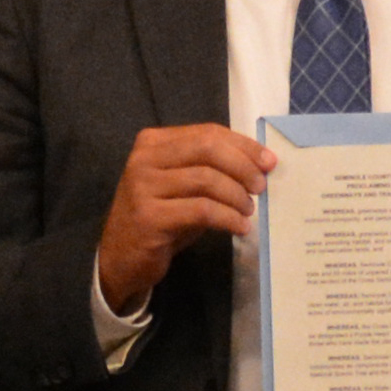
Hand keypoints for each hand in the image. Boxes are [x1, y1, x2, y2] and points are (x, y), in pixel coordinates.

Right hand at [98, 124, 271, 310]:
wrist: (121, 258)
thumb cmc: (160, 218)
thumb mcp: (184, 186)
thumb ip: (211, 169)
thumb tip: (260, 164)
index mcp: (153, 142)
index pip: (208, 132)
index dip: (244, 145)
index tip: (269, 162)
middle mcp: (145, 159)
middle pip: (207, 148)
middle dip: (242, 166)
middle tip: (260, 186)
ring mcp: (143, 187)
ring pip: (206, 179)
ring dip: (236, 195)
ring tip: (248, 210)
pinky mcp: (149, 217)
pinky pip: (201, 210)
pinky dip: (228, 218)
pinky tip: (240, 227)